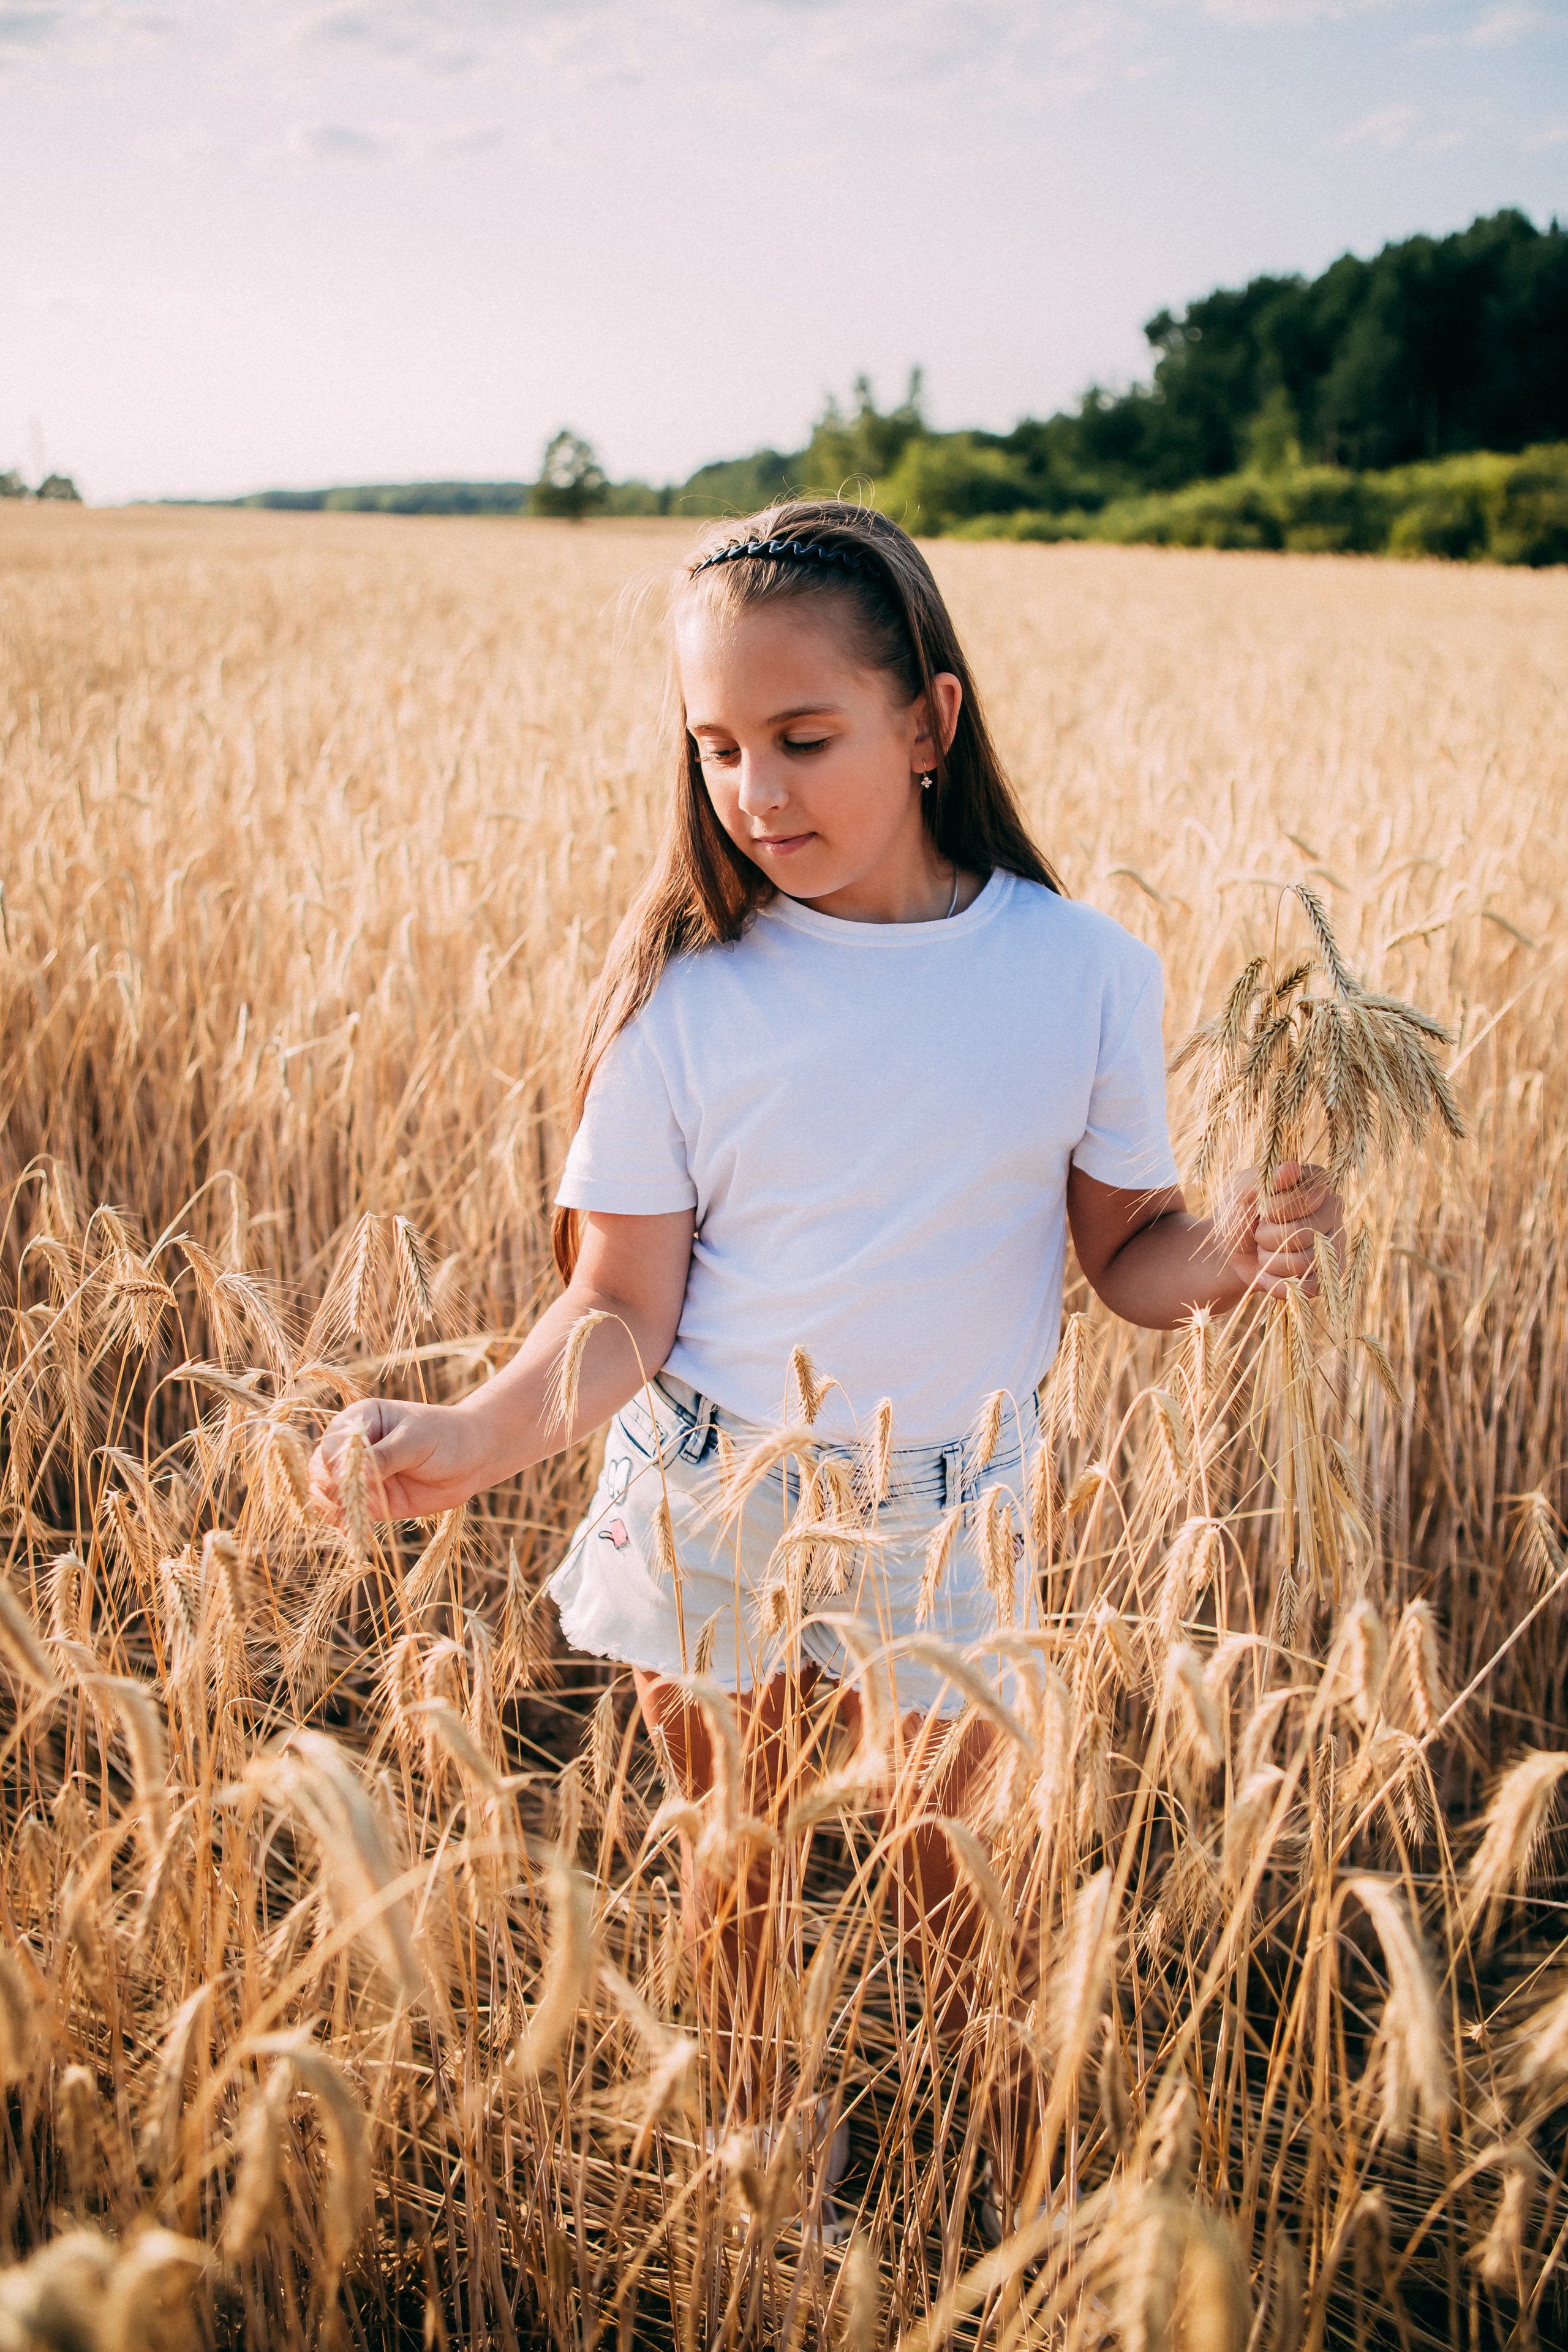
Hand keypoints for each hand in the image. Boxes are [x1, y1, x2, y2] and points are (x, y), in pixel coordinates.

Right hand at [308, 1396, 485, 1524]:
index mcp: (359, 1419)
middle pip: (320, 1471)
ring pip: (326, 1495)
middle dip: (336, 1489)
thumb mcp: (416, 1441)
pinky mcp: (370, 1500)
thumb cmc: (445, 1437)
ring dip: (338, 1508)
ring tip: (364, 1515)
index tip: (363, 1476)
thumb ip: (385, 1456)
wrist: (472, 1458)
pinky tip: (360, 1531)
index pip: (332, 1445)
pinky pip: (346, 1515)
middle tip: (362, 1499)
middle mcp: (353, 1447)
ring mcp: (360, 1475)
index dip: (340, 1465)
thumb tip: (356, 1472)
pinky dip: (348, 1524)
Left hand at [1220, 1160, 1343, 1301]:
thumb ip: (1264, 1178)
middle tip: (1259, 1233)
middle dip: (1268, 1237)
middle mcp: (1333, 1210)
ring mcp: (1334, 1243)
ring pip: (1305, 1261)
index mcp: (1316, 1181)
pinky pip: (1310, 1288)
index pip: (1307, 1199)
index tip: (1261, 1208)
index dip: (1274, 1209)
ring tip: (1263, 1251)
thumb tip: (1292, 1167)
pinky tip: (1265, 1275)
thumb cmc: (1238, 1213)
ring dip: (1270, 1260)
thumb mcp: (1240, 1191)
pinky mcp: (1327, 1274)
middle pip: (1306, 1232)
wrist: (1229, 1252)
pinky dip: (1278, 1284)